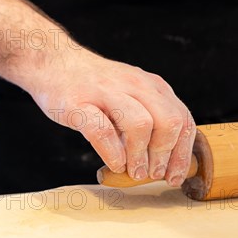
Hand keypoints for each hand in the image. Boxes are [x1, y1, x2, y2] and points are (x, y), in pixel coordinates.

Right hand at [27, 49, 195, 185]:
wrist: (54, 62)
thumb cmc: (97, 89)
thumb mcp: (134, 97)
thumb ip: (152, 122)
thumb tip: (167, 163)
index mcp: (154, 87)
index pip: (183, 120)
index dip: (183, 153)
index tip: (177, 175)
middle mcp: (136, 86)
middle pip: (170, 122)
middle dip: (166, 154)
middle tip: (155, 174)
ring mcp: (108, 92)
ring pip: (141, 126)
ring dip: (141, 156)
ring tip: (135, 172)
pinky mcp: (81, 103)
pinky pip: (103, 131)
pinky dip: (113, 153)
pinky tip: (115, 165)